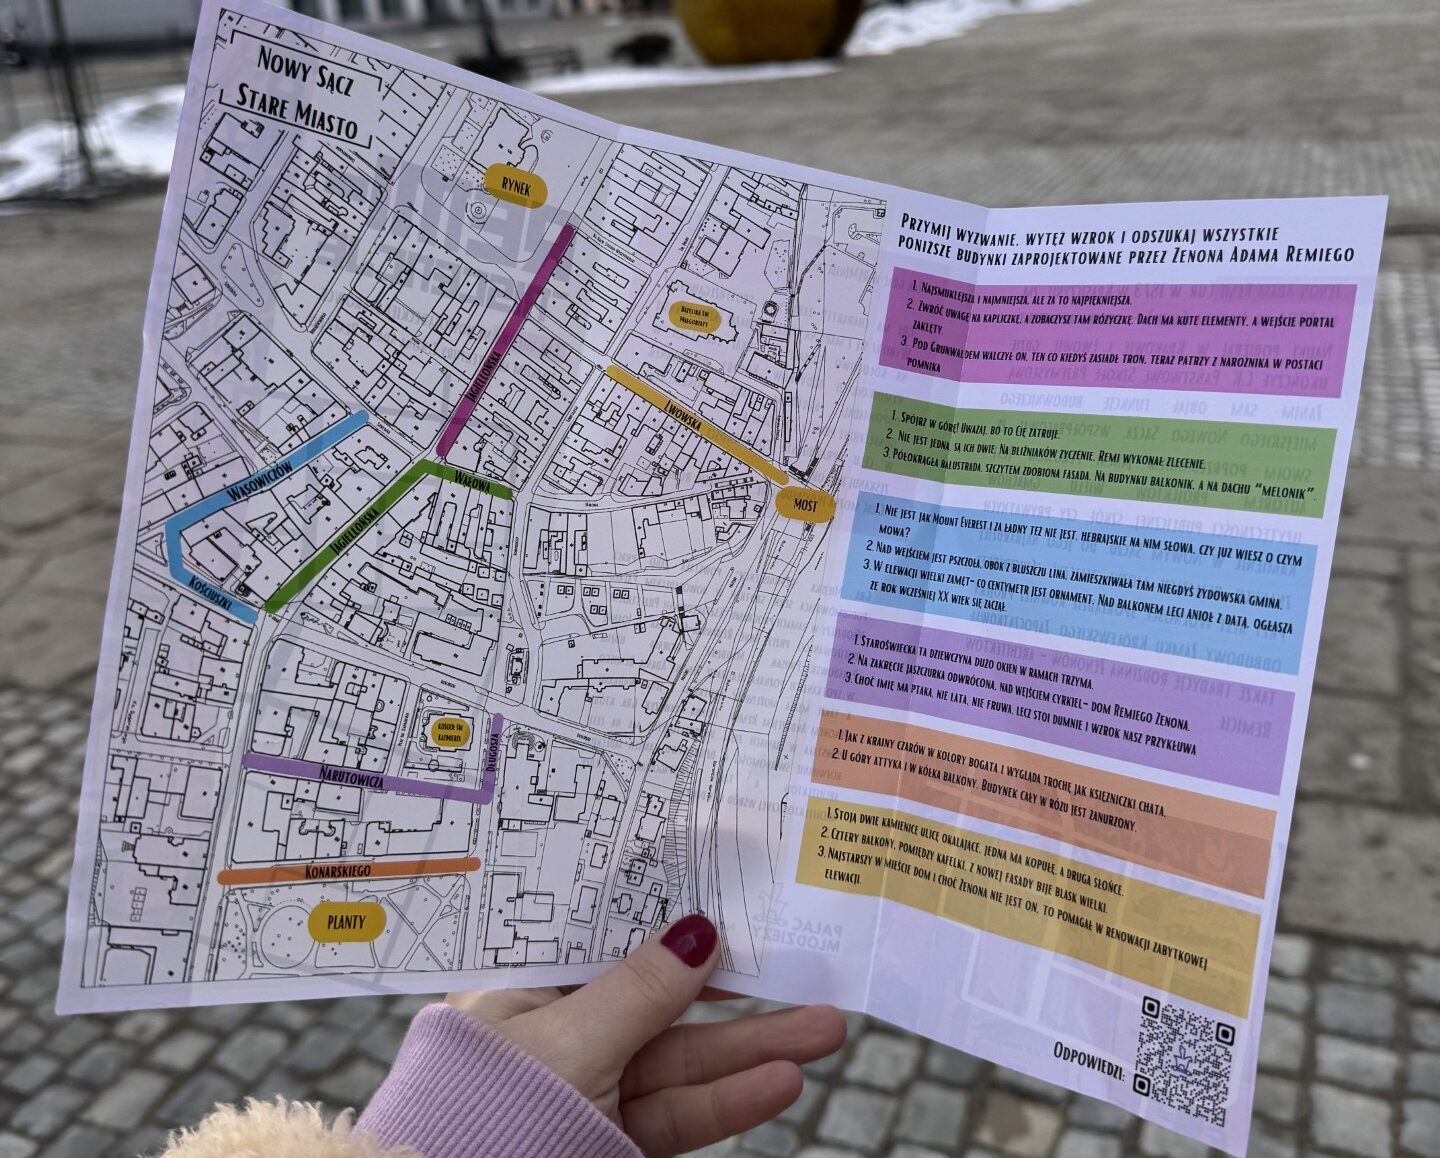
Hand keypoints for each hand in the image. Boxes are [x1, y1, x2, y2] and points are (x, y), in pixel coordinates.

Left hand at [445, 913, 846, 1155]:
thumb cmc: (485, 1114)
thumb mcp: (568, 1042)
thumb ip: (640, 990)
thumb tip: (698, 928)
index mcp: (521, 986)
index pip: (605, 934)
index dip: (668, 911)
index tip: (729, 886)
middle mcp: (556, 1030)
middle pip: (660, 995)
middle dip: (735, 985)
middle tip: (800, 959)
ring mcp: (589, 1088)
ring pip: (681, 1056)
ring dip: (752, 1046)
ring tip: (824, 1028)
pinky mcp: (611, 1140)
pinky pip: (677, 1110)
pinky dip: (728, 1099)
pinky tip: (780, 1080)